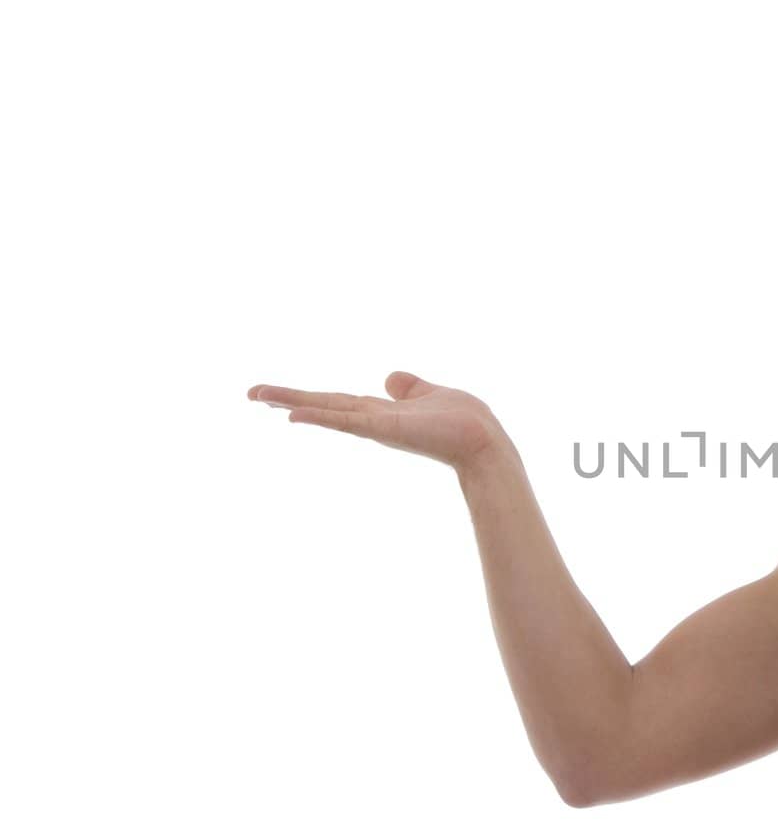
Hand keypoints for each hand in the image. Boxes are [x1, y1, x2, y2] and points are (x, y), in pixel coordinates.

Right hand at [247, 371, 510, 472]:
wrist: (484, 443)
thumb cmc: (465, 422)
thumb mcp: (431, 392)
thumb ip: (409, 386)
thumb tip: (390, 377)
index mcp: (381, 412)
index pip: (336, 402)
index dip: (308, 397)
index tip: (277, 394)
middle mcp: (373, 420)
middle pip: (322, 405)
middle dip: (287, 398)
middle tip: (249, 392)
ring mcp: (376, 425)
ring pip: (326, 410)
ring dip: (292, 402)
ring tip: (258, 395)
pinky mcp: (383, 428)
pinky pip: (345, 420)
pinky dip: (320, 416)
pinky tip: (293, 414)